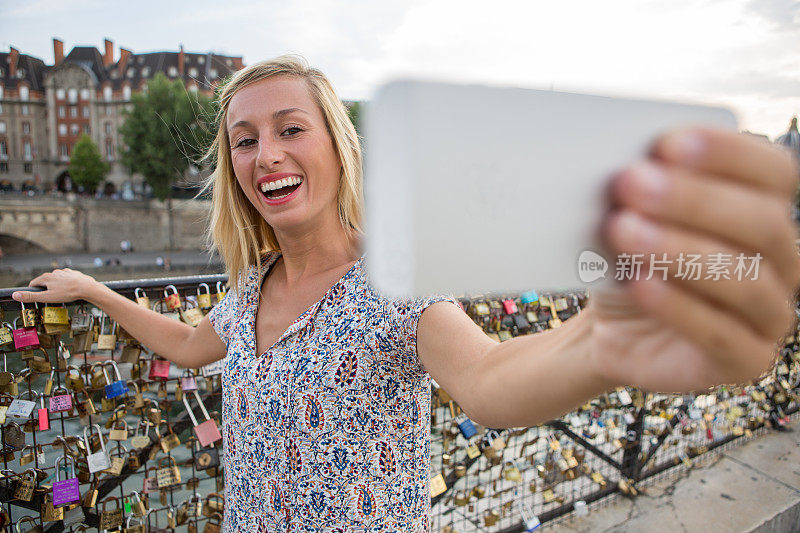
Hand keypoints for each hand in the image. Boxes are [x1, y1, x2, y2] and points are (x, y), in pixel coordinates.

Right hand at [11, 269, 99, 304]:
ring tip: (61, 295)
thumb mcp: (47, 297)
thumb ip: (32, 297)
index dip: (33, 291)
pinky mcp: (73, 274)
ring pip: (56, 280)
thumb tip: (16, 295)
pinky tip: (70, 290)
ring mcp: (65, 272)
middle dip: (46, 290)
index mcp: (47, 277)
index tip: (35, 297)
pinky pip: (67, 279)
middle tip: (50, 298)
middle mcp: (55, 272)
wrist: (88, 288)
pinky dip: (66, 285)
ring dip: (56, 287)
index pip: (34, 283)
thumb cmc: (69, 293)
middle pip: (45, 282)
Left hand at [589, 128, 799, 391]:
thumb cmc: (627, 259)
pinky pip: (721, 335)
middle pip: (760, 222)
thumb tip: (632, 160)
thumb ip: (643, 186)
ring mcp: (771, 314)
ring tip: (623, 230)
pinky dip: (677, 306)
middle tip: (631, 182)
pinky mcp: (746, 360)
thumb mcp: (629, 216)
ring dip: (679, 250)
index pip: (772, 172)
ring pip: (744, 279)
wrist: (609, 327)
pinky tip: (639, 282)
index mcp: (765, 210)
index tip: (667, 143)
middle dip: (693, 199)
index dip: (725, 153)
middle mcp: (781, 260)